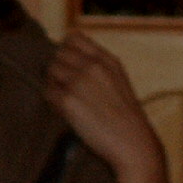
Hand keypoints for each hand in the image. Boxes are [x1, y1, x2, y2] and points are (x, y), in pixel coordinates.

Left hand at [46, 32, 172, 182]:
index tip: (70, 65)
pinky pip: (48, 92)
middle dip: (58, 68)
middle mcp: (92, 66)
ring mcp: (78, 82)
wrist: (134, 144)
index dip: (67, 51)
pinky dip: (53, 101)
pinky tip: (67, 112)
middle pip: (58, 53)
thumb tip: (68, 63)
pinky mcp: (67, 101)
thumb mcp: (119, 84)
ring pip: (49, 70)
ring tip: (67, 100)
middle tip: (66, 88)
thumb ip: (98, 69)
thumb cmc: (128, 120)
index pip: (74, 38)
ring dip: (53, 83)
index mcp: (108, 60)